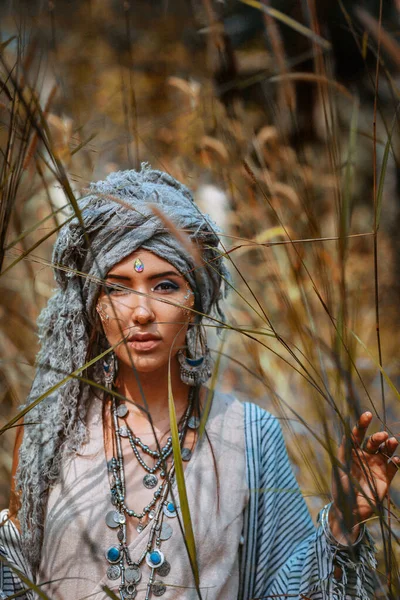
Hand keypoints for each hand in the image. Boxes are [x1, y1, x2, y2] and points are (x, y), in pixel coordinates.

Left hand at [330, 411, 398, 542]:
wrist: (349, 510)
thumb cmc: (340, 487)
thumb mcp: (340, 467)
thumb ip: (345, 452)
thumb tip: (348, 433)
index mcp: (352, 452)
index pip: (357, 434)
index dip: (362, 424)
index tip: (367, 415)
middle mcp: (365, 456)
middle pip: (373, 441)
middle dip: (378, 436)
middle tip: (382, 436)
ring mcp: (376, 466)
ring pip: (385, 451)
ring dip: (390, 445)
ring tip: (392, 442)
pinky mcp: (385, 478)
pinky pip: (393, 466)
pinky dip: (396, 461)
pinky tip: (396, 460)